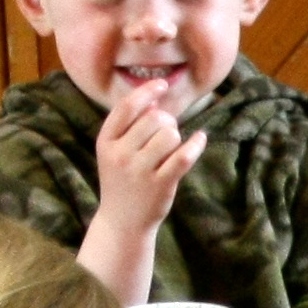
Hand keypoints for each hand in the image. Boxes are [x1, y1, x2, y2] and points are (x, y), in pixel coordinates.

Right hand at [92, 76, 203, 229]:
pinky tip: (201, 138)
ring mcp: (139, 172)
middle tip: (166, 132)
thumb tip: (153, 101)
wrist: (122, 222)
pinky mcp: (160, 185)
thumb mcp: (114, 152)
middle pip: (154, 118)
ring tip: (171, 148)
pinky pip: (184, 156)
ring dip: (176, 137)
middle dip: (166, 121)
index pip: (126, 107)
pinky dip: (196, 144)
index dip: (146, 91)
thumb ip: (128, 126)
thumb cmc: (122, 179)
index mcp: (106, 142)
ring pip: (170, 135)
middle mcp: (120, 155)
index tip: (162, 85)